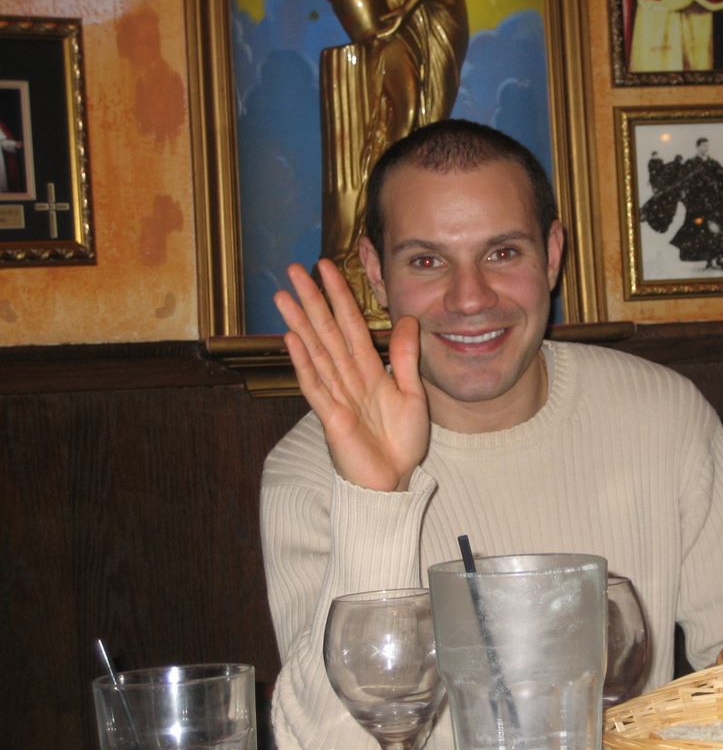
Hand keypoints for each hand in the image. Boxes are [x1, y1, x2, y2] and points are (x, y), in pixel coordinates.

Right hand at [274, 259, 428, 490]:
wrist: (393, 481)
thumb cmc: (400, 442)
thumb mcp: (412, 394)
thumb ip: (404, 358)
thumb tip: (407, 319)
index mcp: (368, 370)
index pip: (352, 325)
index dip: (340, 296)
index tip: (327, 267)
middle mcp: (348, 377)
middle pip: (327, 332)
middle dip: (312, 300)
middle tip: (293, 269)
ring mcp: (336, 395)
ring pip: (316, 352)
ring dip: (300, 324)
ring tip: (283, 296)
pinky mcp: (330, 417)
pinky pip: (315, 385)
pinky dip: (304, 362)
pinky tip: (291, 340)